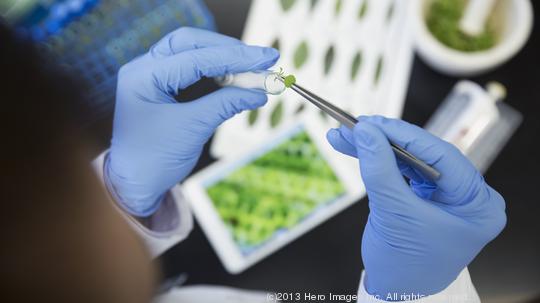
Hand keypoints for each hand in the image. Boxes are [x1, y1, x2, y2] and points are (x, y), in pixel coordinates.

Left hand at [106, 27, 278, 216]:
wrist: (134, 184)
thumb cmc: (152, 160)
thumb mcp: (191, 129)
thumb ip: (224, 105)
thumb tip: (258, 93)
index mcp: (143, 76)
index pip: (196, 57)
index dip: (234, 57)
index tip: (265, 58)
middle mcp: (144, 69)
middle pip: (191, 43)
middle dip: (228, 50)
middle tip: (261, 59)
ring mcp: (152, 76)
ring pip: (192, 52)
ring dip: (223, 59)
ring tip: (252, 70)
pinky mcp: (163, 87)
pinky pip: (192, 70)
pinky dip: (216, 72)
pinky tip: (236, 79)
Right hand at [326, 116, 505, 297]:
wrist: (396, 292)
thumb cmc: (406, 265)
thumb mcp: (394, 214)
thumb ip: (379, 169)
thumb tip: (366, 132)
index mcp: (477, 204)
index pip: (443, 156)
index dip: (405, 136)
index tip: (373, 124)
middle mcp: (466, 196)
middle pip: (424, 154)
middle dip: (386, 140)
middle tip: (357, 126)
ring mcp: (444, 195)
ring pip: (408, 159)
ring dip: (375, 147)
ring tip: (345, 136)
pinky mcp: (423, 195)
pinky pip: (399, 170)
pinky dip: (376, 160)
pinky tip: (354, 147)